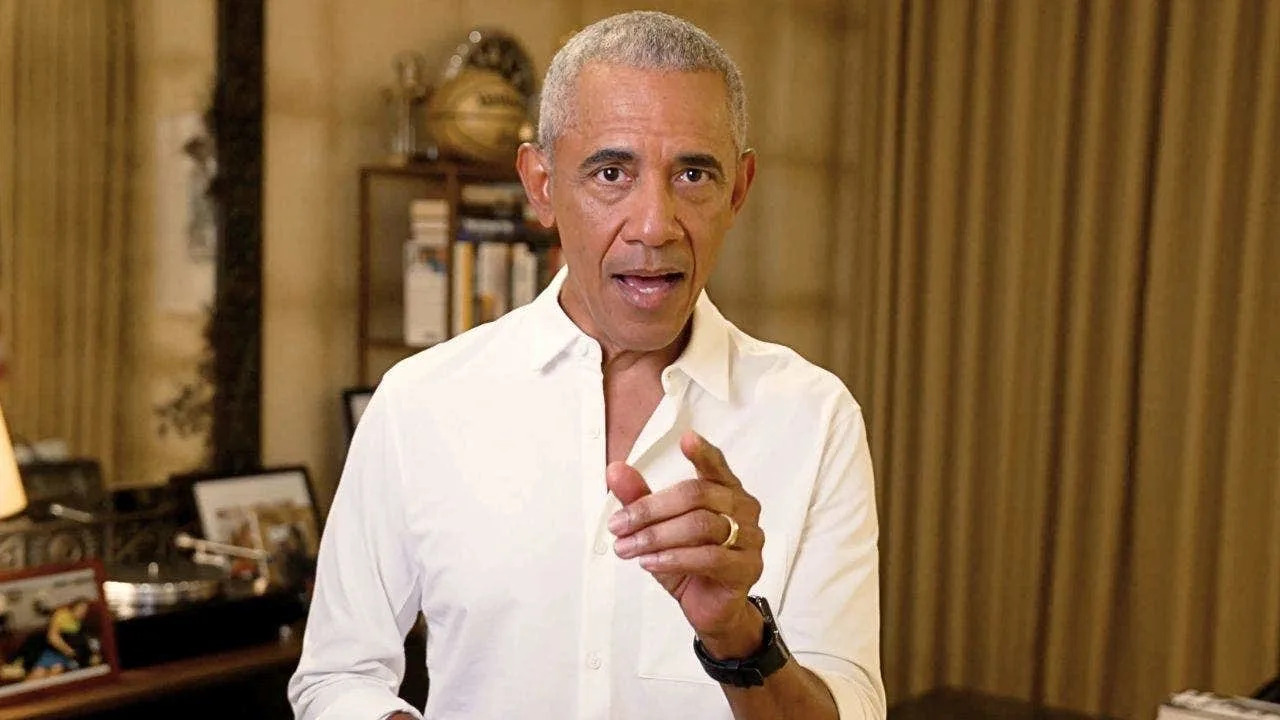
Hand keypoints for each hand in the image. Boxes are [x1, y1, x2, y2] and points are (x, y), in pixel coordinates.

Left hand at [606, 431, 764, 657]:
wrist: (711, 609)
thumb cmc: (688, 562)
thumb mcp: (658, 528)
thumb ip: (640, 498)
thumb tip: (614, 470)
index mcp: (726, 490)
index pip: (717, 466)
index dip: (703, 453)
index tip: (686, 438)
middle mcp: (744, 509)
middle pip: (697, 495)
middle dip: (650, 509)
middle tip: (618, 525)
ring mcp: (751, 538)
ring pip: (700, 526)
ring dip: (656, 536)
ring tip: (627, 547)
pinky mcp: (747, 568)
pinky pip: (710, 557)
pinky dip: (673, 558)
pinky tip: (649, 563)